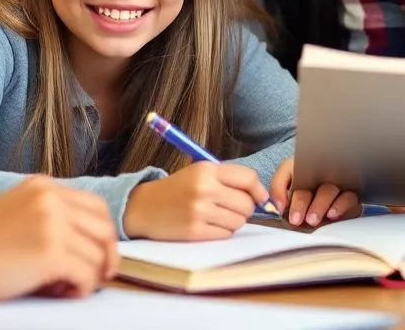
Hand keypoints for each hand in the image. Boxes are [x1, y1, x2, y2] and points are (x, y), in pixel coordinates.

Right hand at [0, 175, 118, 303]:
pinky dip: (80, 290)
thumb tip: (83, 245)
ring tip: (60, 287)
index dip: (103, 236)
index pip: (96, 207)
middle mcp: (51, 198)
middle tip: (94, 279)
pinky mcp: (50, 252)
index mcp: (43, 186)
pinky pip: (87, 276)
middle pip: (104, 229)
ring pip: (98, 256)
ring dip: (87, 278)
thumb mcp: (13, 213)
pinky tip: (58, 292)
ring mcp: (52, 223)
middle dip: (106, 257)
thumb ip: (46, 218)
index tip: (99, 258)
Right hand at [122, 161, 267, 240]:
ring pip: (239, 221)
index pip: (248, 178)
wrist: (143, 207)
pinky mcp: (195, 231)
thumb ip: (228, 179)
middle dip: (245, 208)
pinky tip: (207, 225)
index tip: (260, 197)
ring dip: (233, 221)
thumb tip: (261, 196)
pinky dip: (221, 232)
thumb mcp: (199, 173)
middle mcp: (205, 188)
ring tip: (216, 216)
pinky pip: (225, 235)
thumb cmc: (176, 190)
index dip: (259, 190)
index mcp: (207, 169)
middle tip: (231, 207)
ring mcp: (199, 211)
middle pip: (247, 203)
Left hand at [270, 158, 360, 226]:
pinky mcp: (351, 197)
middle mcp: (319, 174)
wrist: (332, 217)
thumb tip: (276, 205)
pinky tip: (332, 214)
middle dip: (301, 202)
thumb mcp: (287, 193)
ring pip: (329, 190)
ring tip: (312, 220)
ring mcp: (337, 184)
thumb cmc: (305, 198)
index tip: (280, 207)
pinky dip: (341, 206)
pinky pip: (349, 198)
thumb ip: (278, 191)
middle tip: (296, 219)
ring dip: (320, 205)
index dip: (281, 187)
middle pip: (309, 182)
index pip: (288, 170)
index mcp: (300, 170)